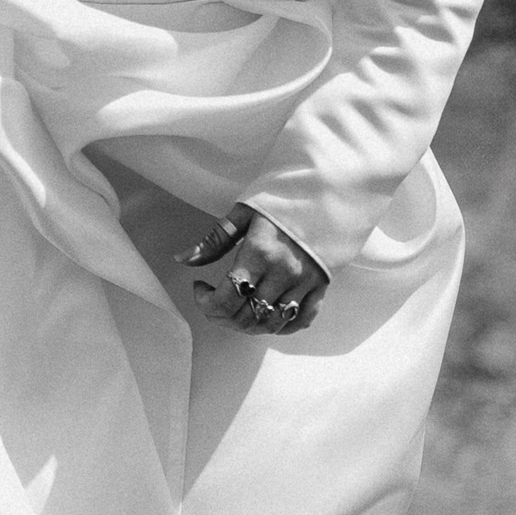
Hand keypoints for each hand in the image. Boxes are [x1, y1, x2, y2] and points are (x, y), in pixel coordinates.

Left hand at [177, 203, 327, 335]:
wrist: (332, 189)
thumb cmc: (285, 196)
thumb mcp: (246, 210)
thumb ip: (215, 240)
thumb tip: (183, 259)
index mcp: (259, 253)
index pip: (225, 299)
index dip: (205, 303)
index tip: (200, 288)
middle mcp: (282, 274)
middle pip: (245, 318)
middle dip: (222, 317)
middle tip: (215, 301)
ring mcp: (303, 284)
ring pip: (269, 325)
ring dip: (247, 324)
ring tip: (238, 306)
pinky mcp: (320, 287)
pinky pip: (298, 322)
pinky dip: (279, 325)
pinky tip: (267, 312)